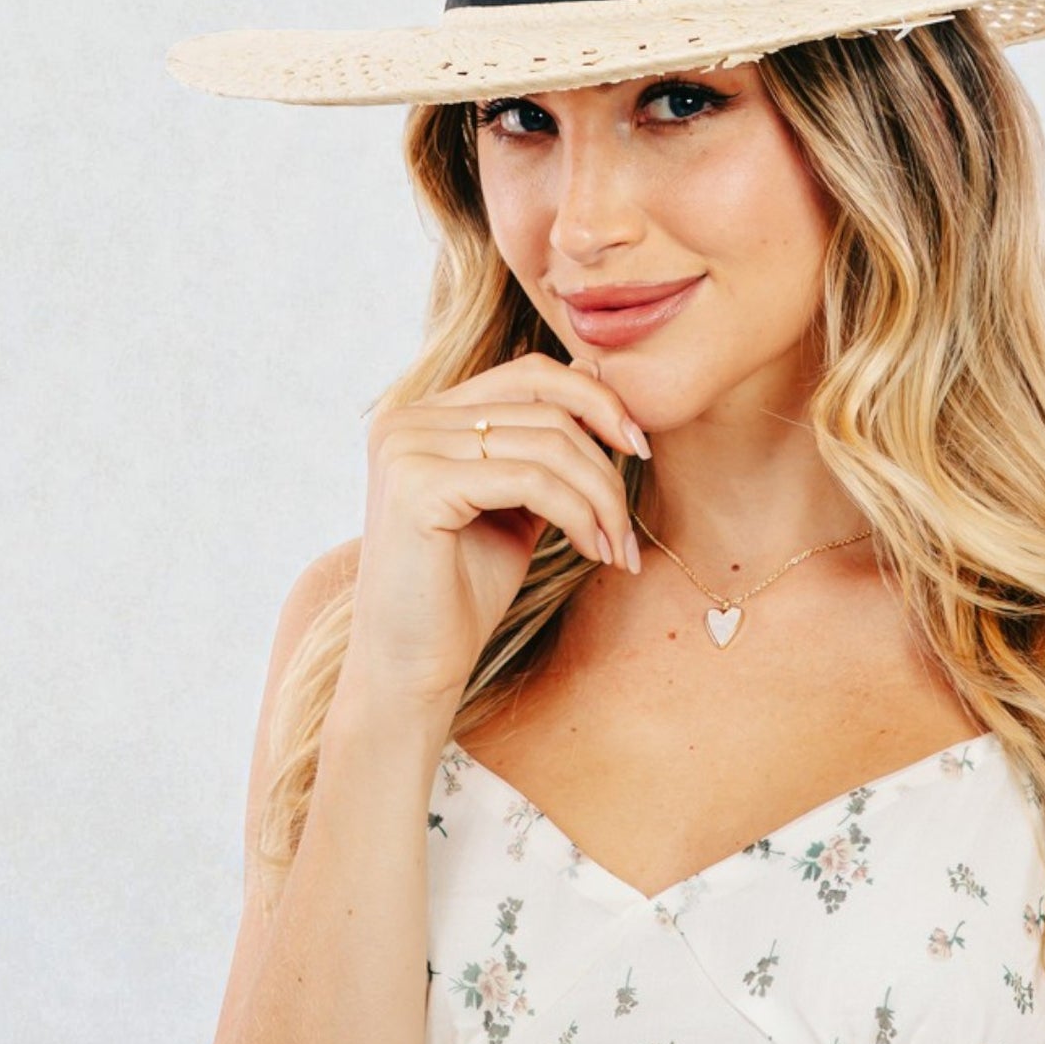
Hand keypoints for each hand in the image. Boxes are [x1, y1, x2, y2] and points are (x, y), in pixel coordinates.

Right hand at [339, 352, 645, 713]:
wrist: (412, 670)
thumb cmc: (463, 590)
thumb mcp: (515, 500)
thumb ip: (542, 441)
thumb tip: (597, 373)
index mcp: (423, 414)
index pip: (529, 374)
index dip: (594, 401)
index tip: (638, 446)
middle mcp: (406, 420)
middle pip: (545, 409)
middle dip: (605, 465)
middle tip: (629, 523)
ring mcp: (407, 449)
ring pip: (546, 445)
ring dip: (599, 498)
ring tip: (616, 547)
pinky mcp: (417, 487)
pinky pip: (530, 481)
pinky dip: (577, 514)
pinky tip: (590, 550)